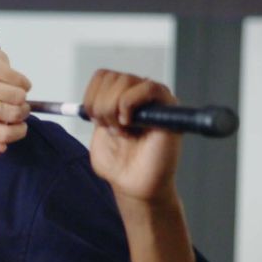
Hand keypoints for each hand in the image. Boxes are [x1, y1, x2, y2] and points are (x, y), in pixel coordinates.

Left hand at [0, 46, 31, 156]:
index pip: (0, 135)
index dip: (17, 132)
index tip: (22, 127)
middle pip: (12, 114)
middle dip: (23, 112)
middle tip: (20, 107)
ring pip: (18, 96)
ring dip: (23, 97)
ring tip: (17, 95)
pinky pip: (19, 80)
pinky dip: (23, 83)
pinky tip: (15, 82)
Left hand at [82, 69, 181, 204]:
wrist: (134, 185)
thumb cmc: (119, 164)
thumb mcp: (96, 134)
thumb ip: (94, 110)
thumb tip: (94, 96)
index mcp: (122, 98)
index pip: (102, 76)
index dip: (92, 97)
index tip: (95, 120)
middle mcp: (139, 95)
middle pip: (112, 78)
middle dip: (102, 107)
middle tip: (112, 129)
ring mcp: (154, 99)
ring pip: (125, 81)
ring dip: (114, 109)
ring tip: (123, 130)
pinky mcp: (169, 106)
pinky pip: (148, 88)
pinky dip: (130, 105)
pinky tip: (130, 124)